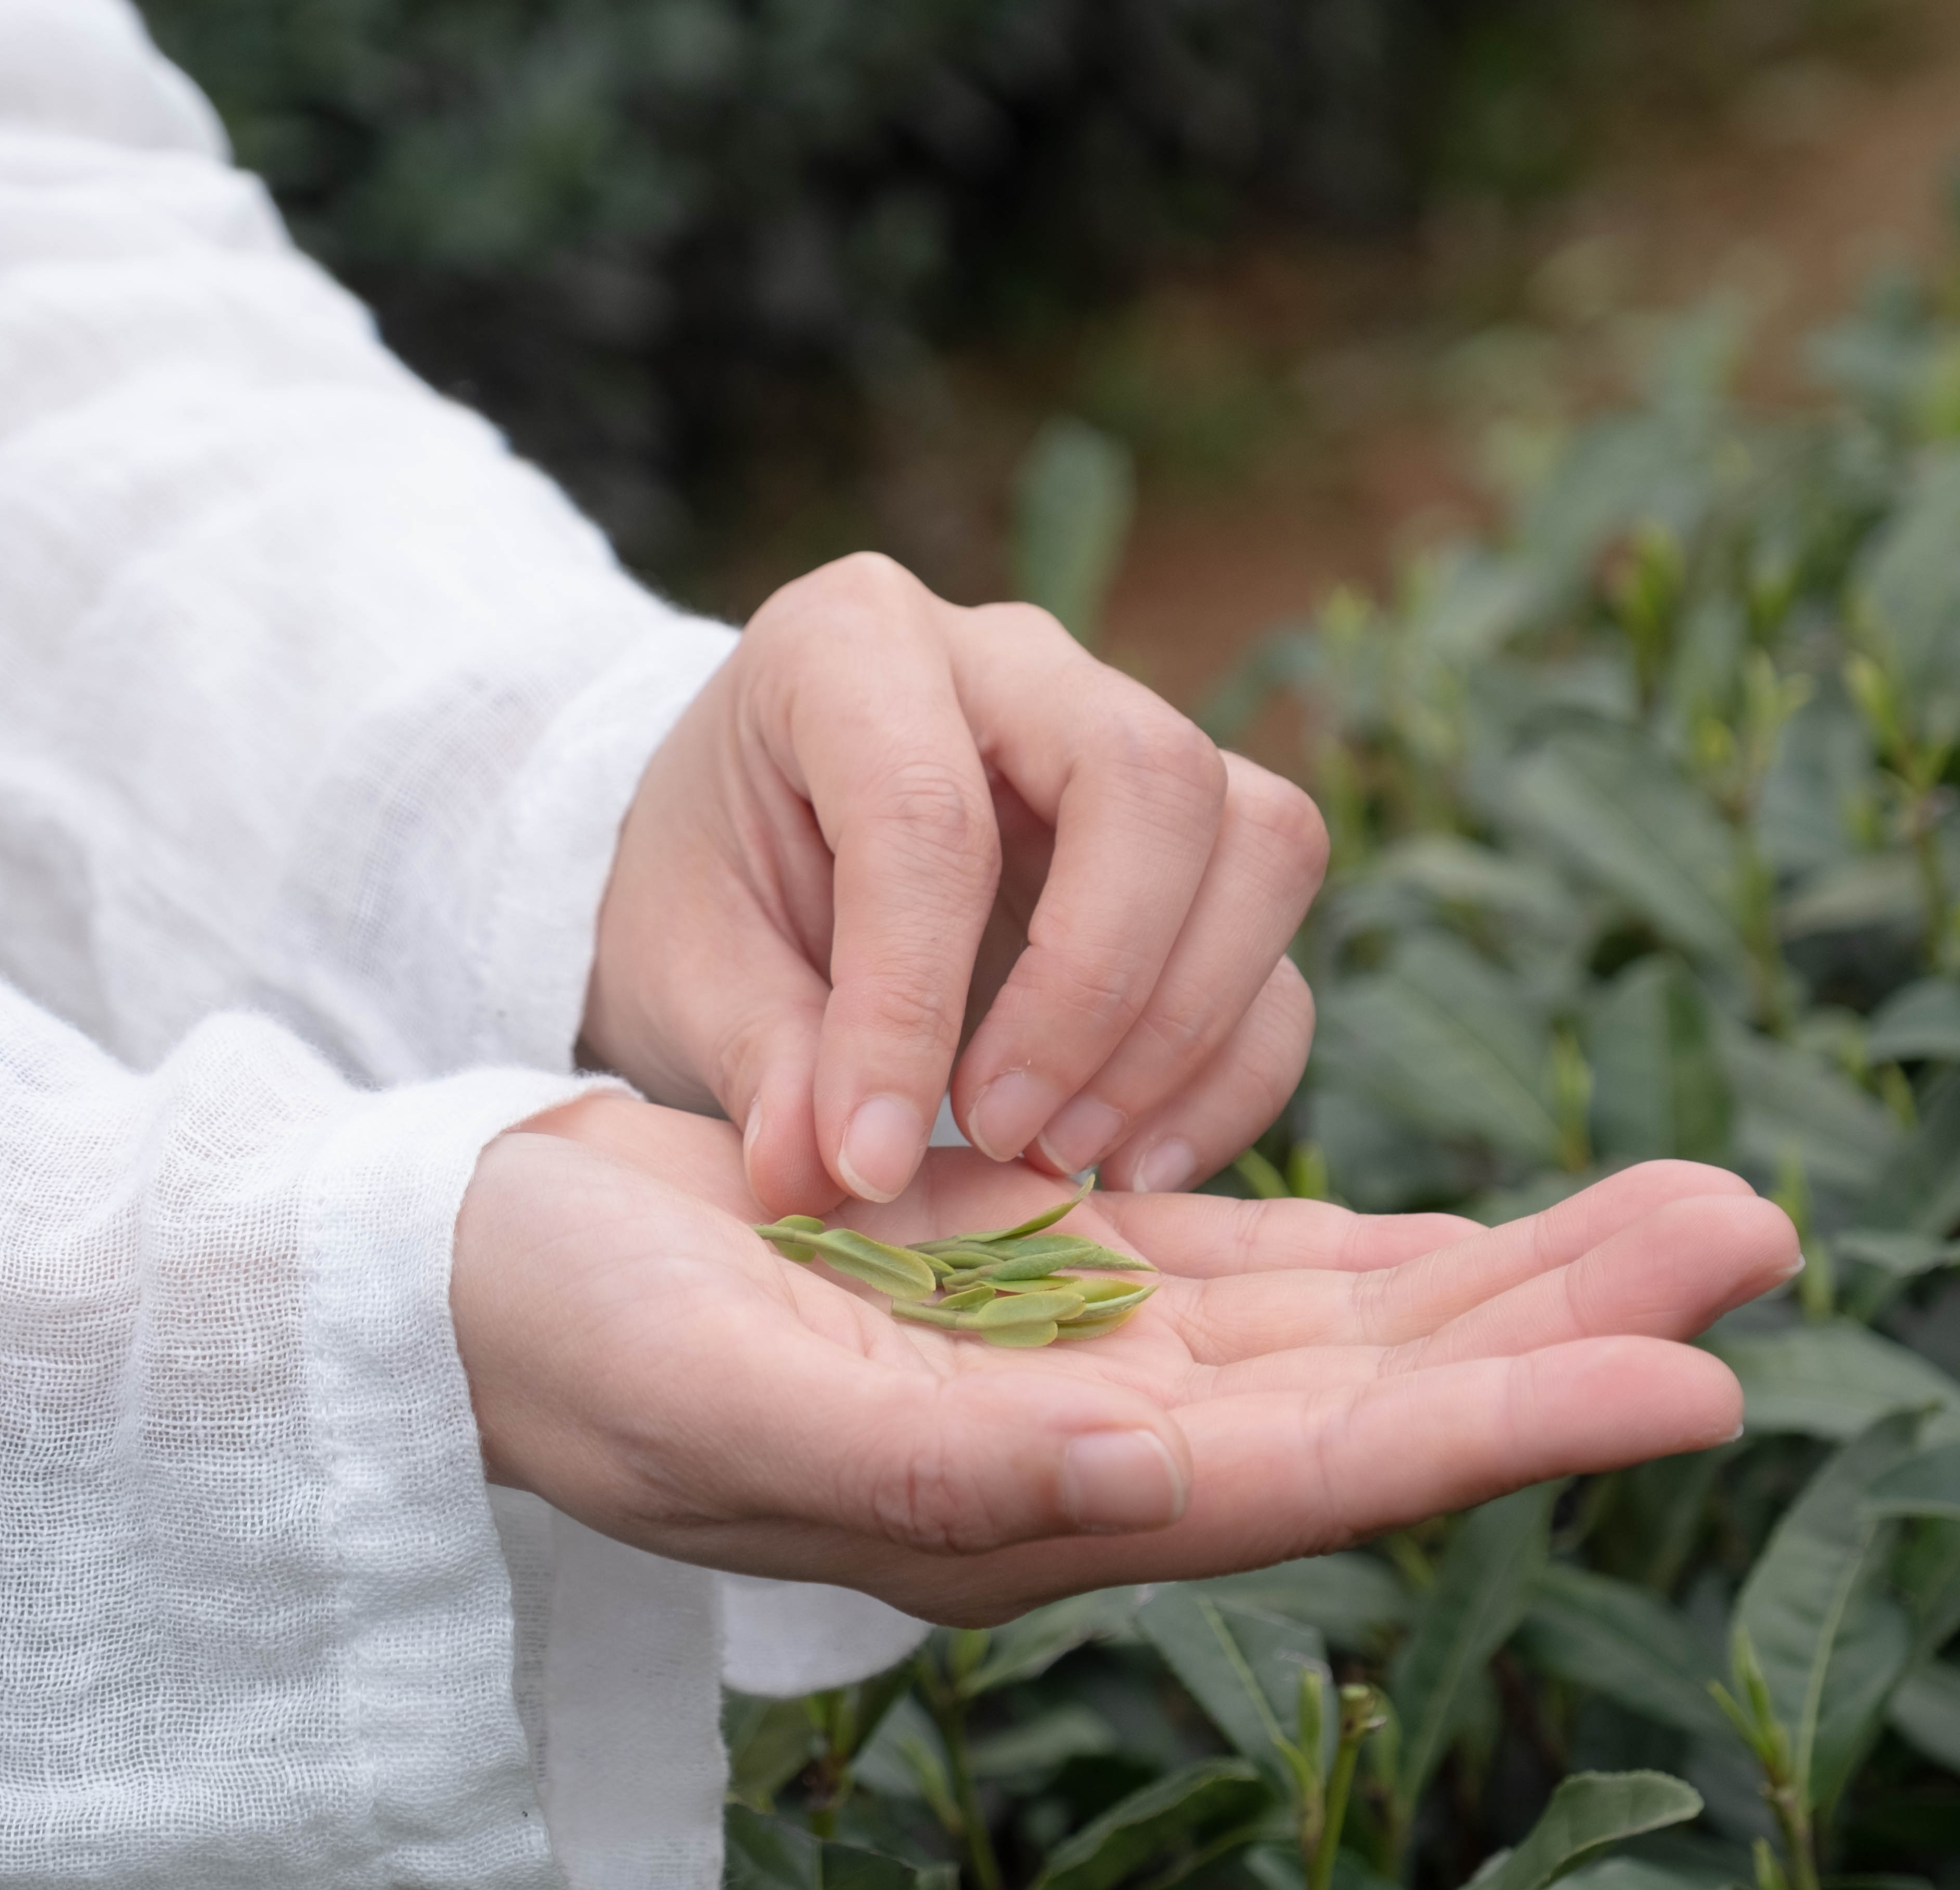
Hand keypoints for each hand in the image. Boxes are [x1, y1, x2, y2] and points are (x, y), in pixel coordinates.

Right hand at [453, 1096, 1794, 1624]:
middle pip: (1373, 1394)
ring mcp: (1072, 1372)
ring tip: (1694, 1207)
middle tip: (1761, 1233)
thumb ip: (933, 1467)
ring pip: (1340, 1327)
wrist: (463, 1278)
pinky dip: (1382, 1250)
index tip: (1696, 1375)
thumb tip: (1153, 1476)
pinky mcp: (1043, 1291)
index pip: (1309, 1470)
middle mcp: (1080, 1457)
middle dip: (1568, 1323)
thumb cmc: (558, 1336)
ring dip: (1515, 1273)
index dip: (1503, 1423)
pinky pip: (1253, 1273)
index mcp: (1017, 1509)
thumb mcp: (719, 1396)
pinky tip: (1492, 1233)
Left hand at [584, 553, 1326, 1217]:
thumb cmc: (708, 887)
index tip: (871, 1156)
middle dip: (1094, 989)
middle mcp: (1014, 659)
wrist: (747, 857)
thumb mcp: (682, 966)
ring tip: (1069, 1157)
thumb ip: (757, 1061)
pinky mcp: (1197, 841)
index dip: (907, 1003)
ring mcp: (1127, 734)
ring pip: (1260, 839)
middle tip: (1001, 1138)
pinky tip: (1137, 1163)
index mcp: (849, 643)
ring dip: (1186, 1025)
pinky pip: (1276, 939)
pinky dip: (1233, 1066)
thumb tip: (820, 1176)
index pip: (927, 813)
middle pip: (1150, 779)